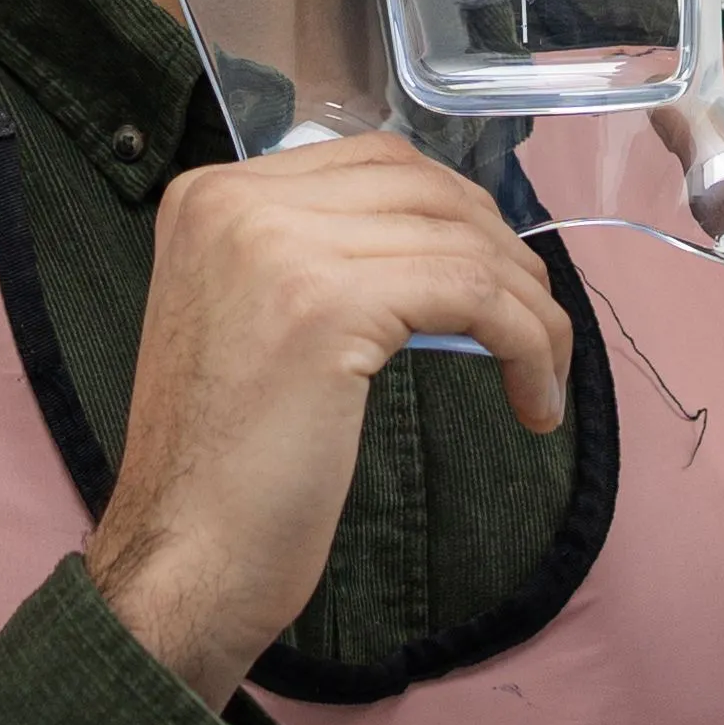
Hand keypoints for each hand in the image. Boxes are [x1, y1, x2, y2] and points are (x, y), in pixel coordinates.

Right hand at [87, 135, 569, 707]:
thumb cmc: (223, 467)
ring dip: (527, 303)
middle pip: (421, 186)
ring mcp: (277, 245)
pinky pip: (471, 292)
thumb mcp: (249, 319)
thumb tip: (437, 236)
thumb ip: (314, 256)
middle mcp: (236, 200)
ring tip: (545, 368)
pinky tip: (535, 398)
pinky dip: (525, 338)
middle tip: (534, 325)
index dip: (453, 211)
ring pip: (457, 237)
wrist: (178, 563)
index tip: (495, 275)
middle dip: (498, 249)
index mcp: (210, 195)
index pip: (373, 161)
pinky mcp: (326, 305)